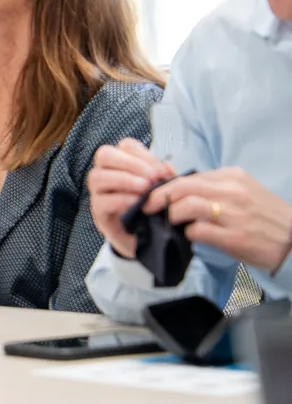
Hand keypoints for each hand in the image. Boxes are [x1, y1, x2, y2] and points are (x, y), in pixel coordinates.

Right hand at [88, 138, 173, 258]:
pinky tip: (137, 204)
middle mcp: (106, 173)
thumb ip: (165, 178)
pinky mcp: (98, 212)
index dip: (144, 155)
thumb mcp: (163, 191)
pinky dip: (120, 200)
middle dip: (130, 163)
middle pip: (104, 154)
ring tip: (145, 189)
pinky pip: (101, 201)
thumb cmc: (154, 209)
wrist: (148, 239)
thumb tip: (168, 168)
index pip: (125, 146)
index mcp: (122, 163)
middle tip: (152, 178)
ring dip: (123, 180)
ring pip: (97, 176)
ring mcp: (98, 192)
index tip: (162, 171)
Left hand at [152, 168, 291, 272]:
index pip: (189, 176)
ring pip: (187, 206)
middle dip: (158, 196)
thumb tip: (178, 188)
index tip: (153, 193)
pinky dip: (188, 233)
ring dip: (172, 215)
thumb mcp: (243, 192)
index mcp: (232, 177)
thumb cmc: (266, 218)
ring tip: (171, 222)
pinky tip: (190, 236)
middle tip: (148, 206)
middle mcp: (232, 191)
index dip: (166, 185)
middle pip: (182, 187)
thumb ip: (214, 188)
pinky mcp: (235, 237)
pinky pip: (198, 230)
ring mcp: (234, 214)